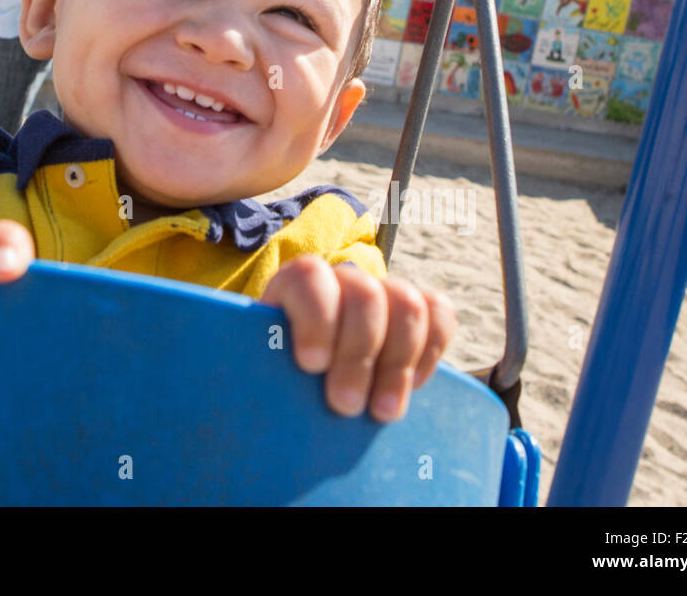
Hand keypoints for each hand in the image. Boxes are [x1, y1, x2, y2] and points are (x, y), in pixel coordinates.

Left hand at [261, 258, 454, 421]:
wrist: (307, 384)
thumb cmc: (276, 380)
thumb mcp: (260, 367)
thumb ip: (259, 364)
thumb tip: (247, 382)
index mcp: (295, 284)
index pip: (311, 275)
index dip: (316, 317)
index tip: (311, 365)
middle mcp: (341, 280)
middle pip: (365, 294)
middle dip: (359, 354)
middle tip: (345, 406)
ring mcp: (381, 292)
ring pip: (407, 302)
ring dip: (398, 362)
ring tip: (382, 412)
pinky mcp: (414, 312)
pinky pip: (439, 312)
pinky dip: (431, 349)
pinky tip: (413, 385)